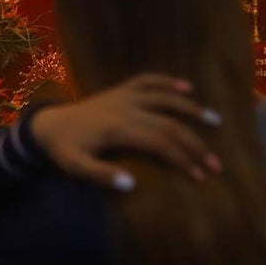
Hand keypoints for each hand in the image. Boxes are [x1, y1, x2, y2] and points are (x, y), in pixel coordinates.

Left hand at [30, 73, 221, 190]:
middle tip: (217, 164)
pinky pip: (147, 79)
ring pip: (165, 98)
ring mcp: (124, 95)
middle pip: (170, 124)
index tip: (201, 176)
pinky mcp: (120, 89)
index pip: (160, 143)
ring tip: (216, 121)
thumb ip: (101, 175)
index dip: (183, 159)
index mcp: (118, 128)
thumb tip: (132, 185)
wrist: (48, 124)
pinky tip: (187, 87)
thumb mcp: (76, 166)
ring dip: (191, 109)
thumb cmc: (64, 149)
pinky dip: (167, 81)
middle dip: (195, 144)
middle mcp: (126, 107)